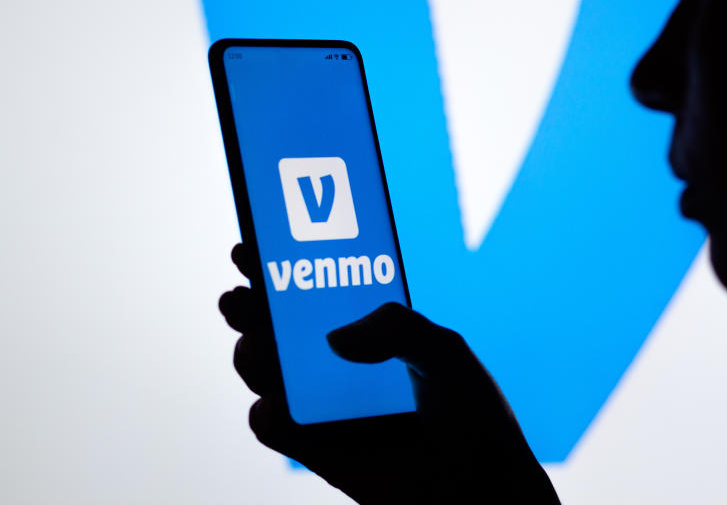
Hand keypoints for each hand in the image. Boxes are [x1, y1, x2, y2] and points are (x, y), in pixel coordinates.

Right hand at [220, 243, 559, 503]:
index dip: (280, 265)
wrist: (485, 491)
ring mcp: (325, 404)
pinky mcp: (319, 450)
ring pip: (266, 372)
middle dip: (250, 306)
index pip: (316, 288)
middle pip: (280, 326)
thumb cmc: (474, 416)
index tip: (253, 247)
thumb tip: (335, 338)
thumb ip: (397, 328)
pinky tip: (273, 403)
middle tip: (241, 298)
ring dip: (250, 354)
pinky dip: (263, 415)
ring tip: (257, 345)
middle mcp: (340, 362)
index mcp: (370, 330)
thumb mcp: (444, 352)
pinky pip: (275, 429)